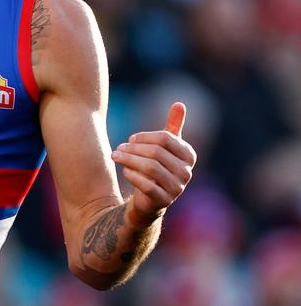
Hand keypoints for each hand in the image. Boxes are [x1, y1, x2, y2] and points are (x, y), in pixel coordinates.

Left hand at [112, 102, 196, 220]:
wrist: (149, 198)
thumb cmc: (156, 166)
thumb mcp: (164, 146)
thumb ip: (172, 126)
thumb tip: (179, 104)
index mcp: (189, 156)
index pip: (166, 138)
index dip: (144, 137)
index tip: (131, 139)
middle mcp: (187, 172)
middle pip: (156, 152)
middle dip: (133, 149)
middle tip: (118, 148)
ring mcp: (177, 188)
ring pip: (150, 168)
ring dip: (129, 160)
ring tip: (115, 156)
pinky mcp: (164, 201)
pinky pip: (146, 185)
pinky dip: (132, 175)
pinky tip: (125, 171)